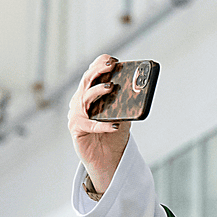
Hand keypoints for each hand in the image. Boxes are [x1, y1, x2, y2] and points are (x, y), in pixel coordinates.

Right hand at [68, 55, 129, 194]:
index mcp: (89, 94)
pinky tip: (114, 125)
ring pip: (84, 100)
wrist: (107, 157)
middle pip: (86, 82)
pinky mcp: (77, 130)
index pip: (91, 75)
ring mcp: (76, 115)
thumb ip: (125, 103)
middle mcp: (80, 102)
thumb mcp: (123, 114)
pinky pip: (90, 125)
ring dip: (97, 92)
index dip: (99, 65)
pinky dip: (102, 125)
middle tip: (111, 66)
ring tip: (109, 88)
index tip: (112, 59)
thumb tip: (139, 90)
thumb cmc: (114, 134)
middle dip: (98, 71)